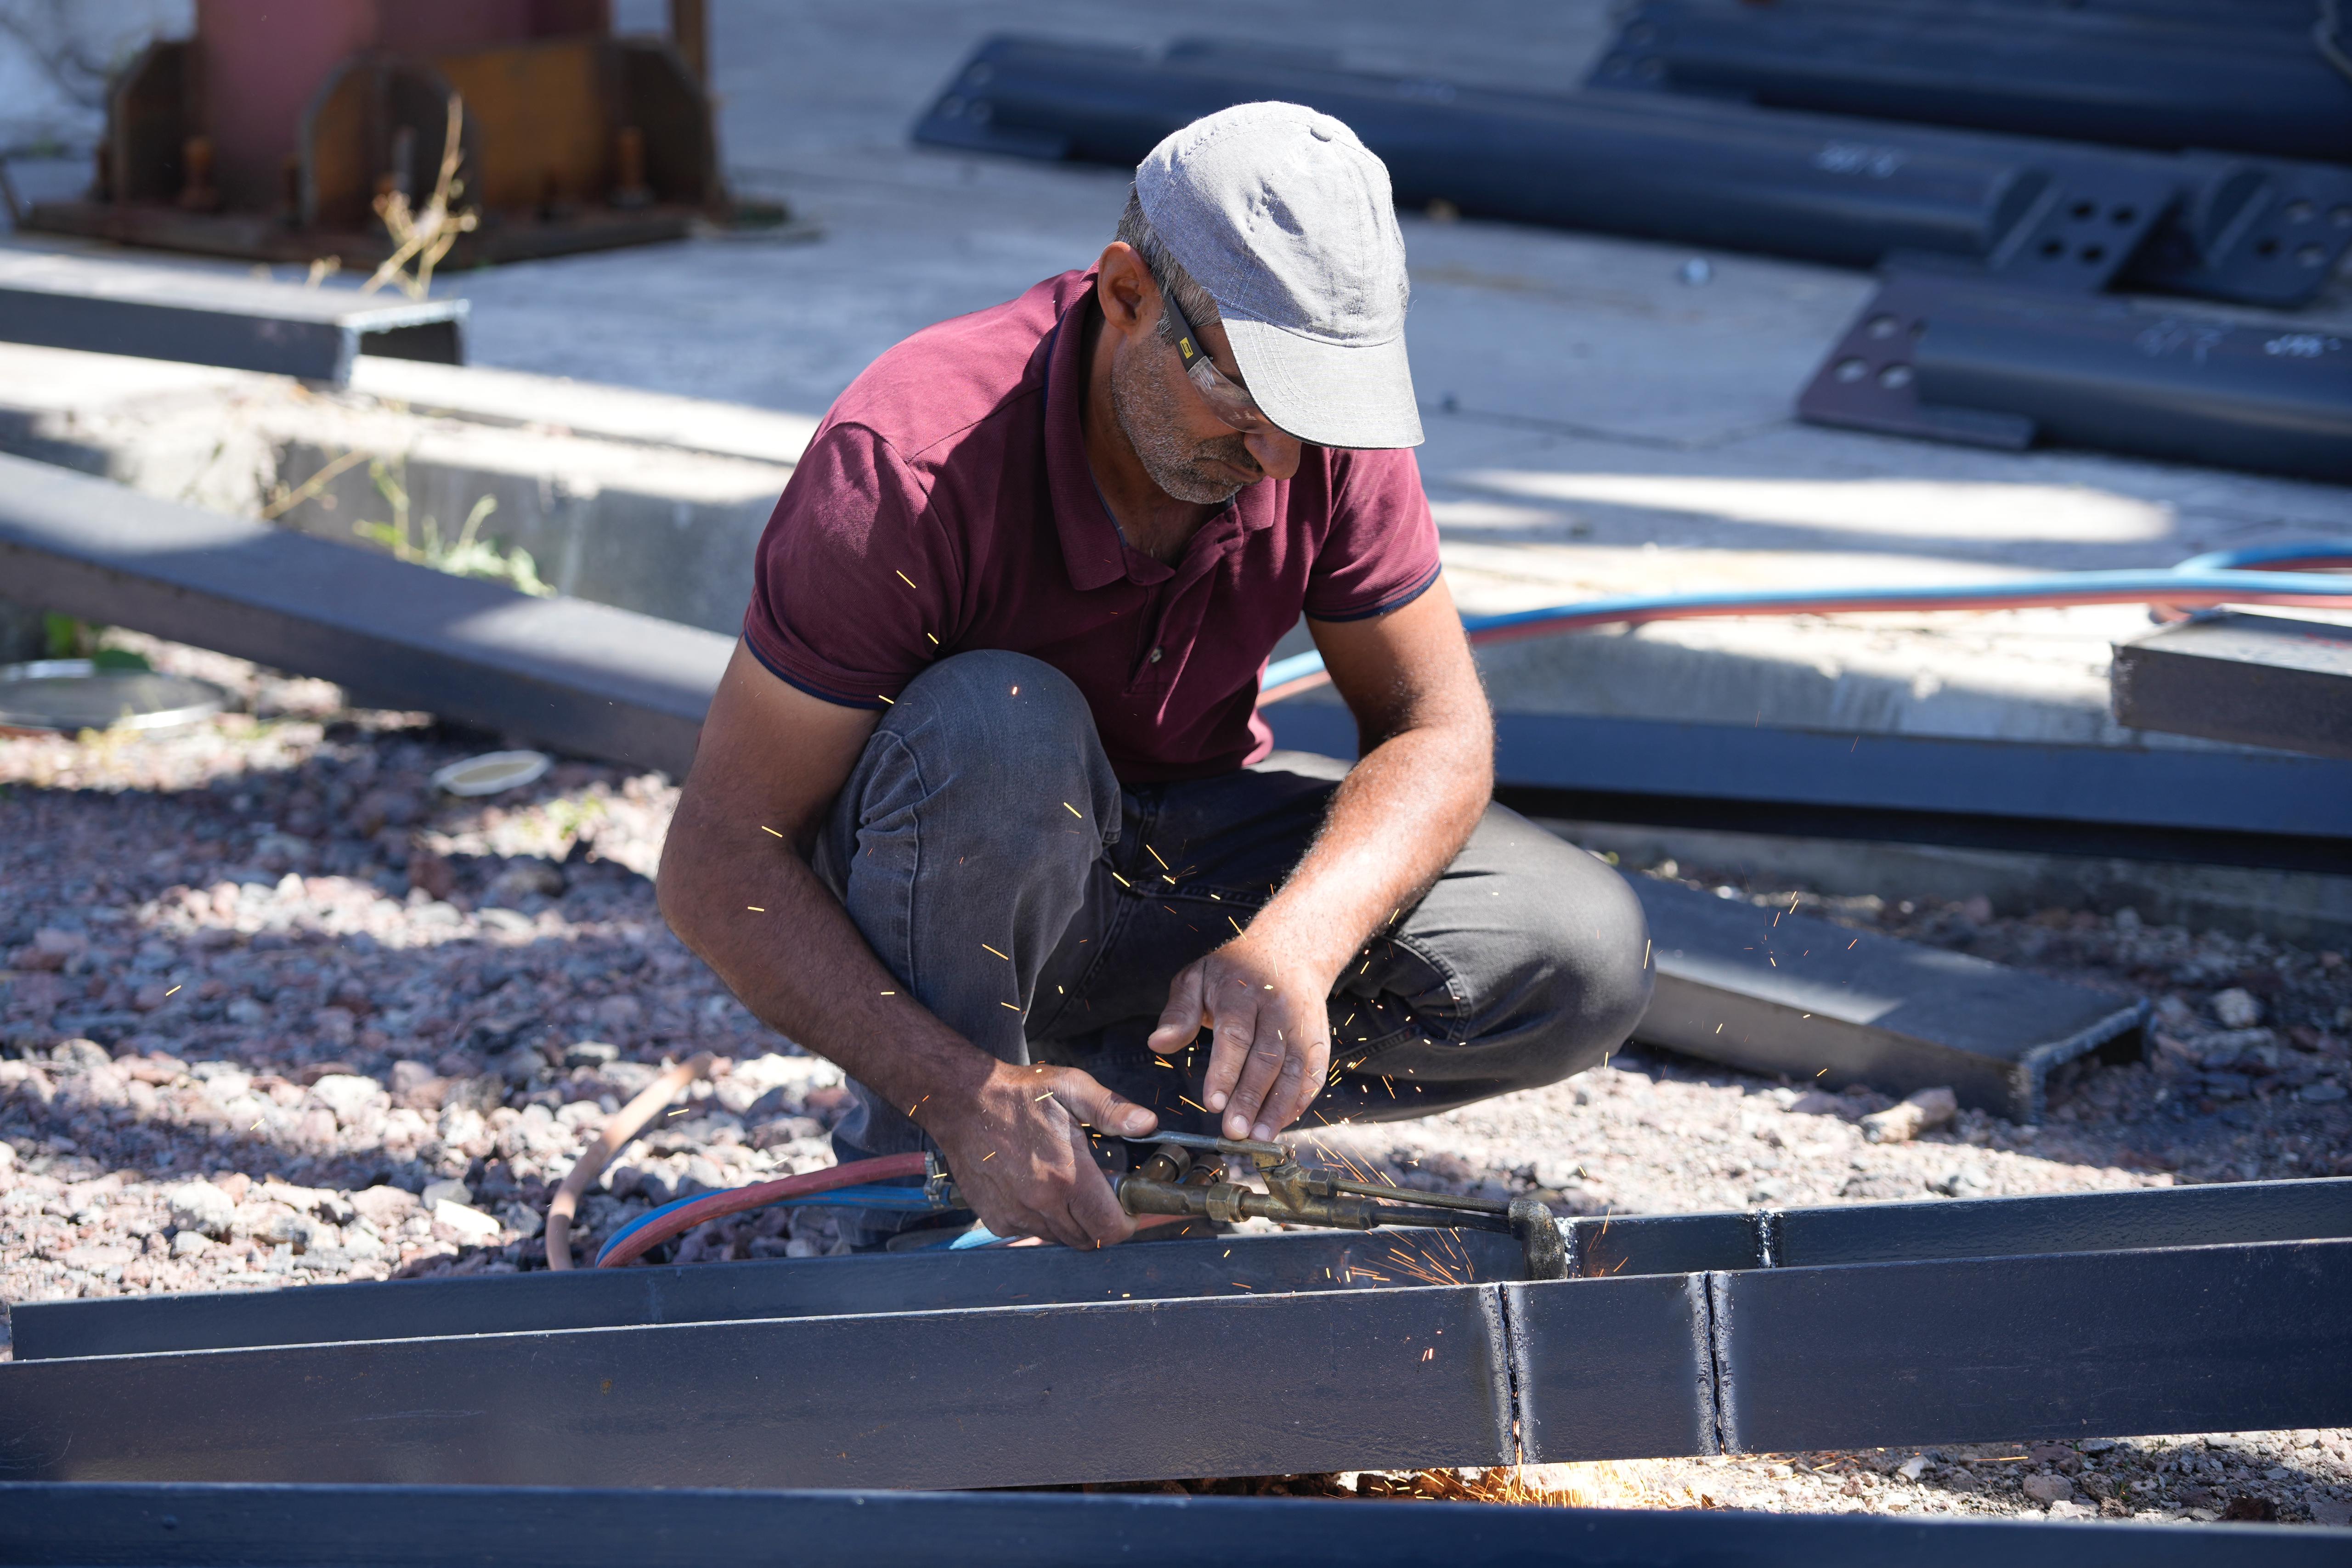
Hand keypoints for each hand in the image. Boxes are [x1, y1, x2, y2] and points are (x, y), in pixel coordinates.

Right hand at [926, 1061, 1155, 1249]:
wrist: (962, 1101)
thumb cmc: (1018, 1094)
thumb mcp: (1070, 1087)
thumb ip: (1111, 1110)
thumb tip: (1147, 1124)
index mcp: (1066, 1175)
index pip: (1110, 1227)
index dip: (1127, 1222)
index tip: (1128, 1206)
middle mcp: (1041, 1204)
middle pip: (1088, 1239)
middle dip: (1103, 1223)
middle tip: (1102, 1195)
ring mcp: (1016, 1215)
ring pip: (1061, 1238)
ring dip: (1073, 1222)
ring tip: (1070, 1188)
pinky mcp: (996, 1219)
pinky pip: (1032, 1232)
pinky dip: (1044, 1221)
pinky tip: (1041, 1190)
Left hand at [1148, 926, 1333, 1141]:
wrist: (1289, 952)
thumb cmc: (1233, 972)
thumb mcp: (1197, 978)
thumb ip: (1178, 1012)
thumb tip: (1157, 1043)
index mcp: (1242, 991)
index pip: (1235, 1035)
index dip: (1226, 1072)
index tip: (1213, 1104)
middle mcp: (1278, 1008)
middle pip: (1267, 1058)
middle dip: (1251, 1098)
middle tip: (1234, 1132)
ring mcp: (1302, 1024)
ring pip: (1294, 1070)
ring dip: (1278, 1107)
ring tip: (1259, 1138)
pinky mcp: (1318, 1040)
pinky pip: (1313, 1074)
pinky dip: (1300, 1101)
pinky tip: (1282, 1123)